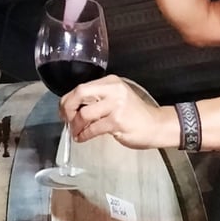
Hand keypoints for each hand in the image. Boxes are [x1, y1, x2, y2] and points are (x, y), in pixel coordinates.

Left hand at [60, 75, 176, 149]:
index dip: (67, 100)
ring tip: (76, 132)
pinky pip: (93, 129)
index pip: (81, 87)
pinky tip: (82, 138)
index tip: (63, 111)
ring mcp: (116, 105)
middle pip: (80, 94)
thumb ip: (97, 100)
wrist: (156, 126)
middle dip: (67, 109)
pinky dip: (84, 135)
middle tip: (66, 120)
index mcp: (111, 82)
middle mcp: (113, 90)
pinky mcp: (117, 121)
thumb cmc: (134, 115)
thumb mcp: (116, 99)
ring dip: (75, 126)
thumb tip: (72, 109)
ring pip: (84, 113)